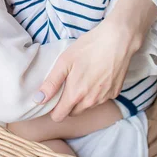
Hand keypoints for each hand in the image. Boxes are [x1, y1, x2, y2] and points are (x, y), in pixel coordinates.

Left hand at [35, 0, 156, 121]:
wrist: (118, 40)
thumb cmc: (89, 47)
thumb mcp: (65, 61)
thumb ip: (51, 82)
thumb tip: (38, 100)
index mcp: (75, 94)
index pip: (59, 116)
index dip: (53, 109)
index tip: (53, 97)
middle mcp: (90, 101)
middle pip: (73, 112)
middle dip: (67, 103)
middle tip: (67, 84)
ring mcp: (104, 98)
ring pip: (87, 106)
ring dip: (82, 98)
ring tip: (83, 76)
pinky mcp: (115, 93)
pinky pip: (100, 99)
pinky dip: (96, 92)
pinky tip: (97, 75)